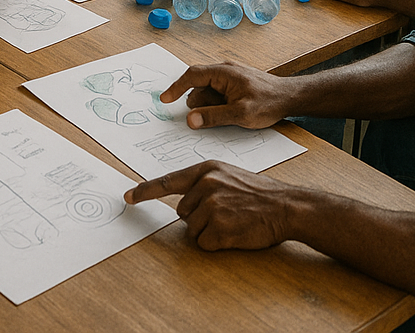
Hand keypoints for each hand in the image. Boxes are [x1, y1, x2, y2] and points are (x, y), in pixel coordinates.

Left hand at [124, 160, 288, 250]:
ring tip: (232, 221)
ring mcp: (212, 206)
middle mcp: (205, 184)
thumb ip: (203, 184)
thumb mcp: (227, 176)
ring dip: (209, 231)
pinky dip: (217, 243)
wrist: (286, 206)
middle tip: (225, 212)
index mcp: (205, 170)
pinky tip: (235, 233)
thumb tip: (181, 203)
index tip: (128, 198)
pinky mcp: (220, 227)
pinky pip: (205, 243)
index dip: (145, 191)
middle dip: (199, 217)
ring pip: (193, 229)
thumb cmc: (258, 193)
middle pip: (182, 212)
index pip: (167, 182)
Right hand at [160, 63, 291, 129]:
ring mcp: (230, 76)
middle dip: (201, 104)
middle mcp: (224, 70)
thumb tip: (190, 120)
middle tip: (212, 118)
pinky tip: (231, 113)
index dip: (176, 88)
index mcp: (223, 72)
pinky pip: (218, 93)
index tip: (164, 100)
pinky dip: (218, 104)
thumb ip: (213, 116)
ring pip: (209, 91)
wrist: (292, 97)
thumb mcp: (240, 114)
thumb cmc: (269, 103)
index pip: (191, 76)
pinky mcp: (236, 84)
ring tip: (230, 115)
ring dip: (211, 106)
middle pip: (199, 86)